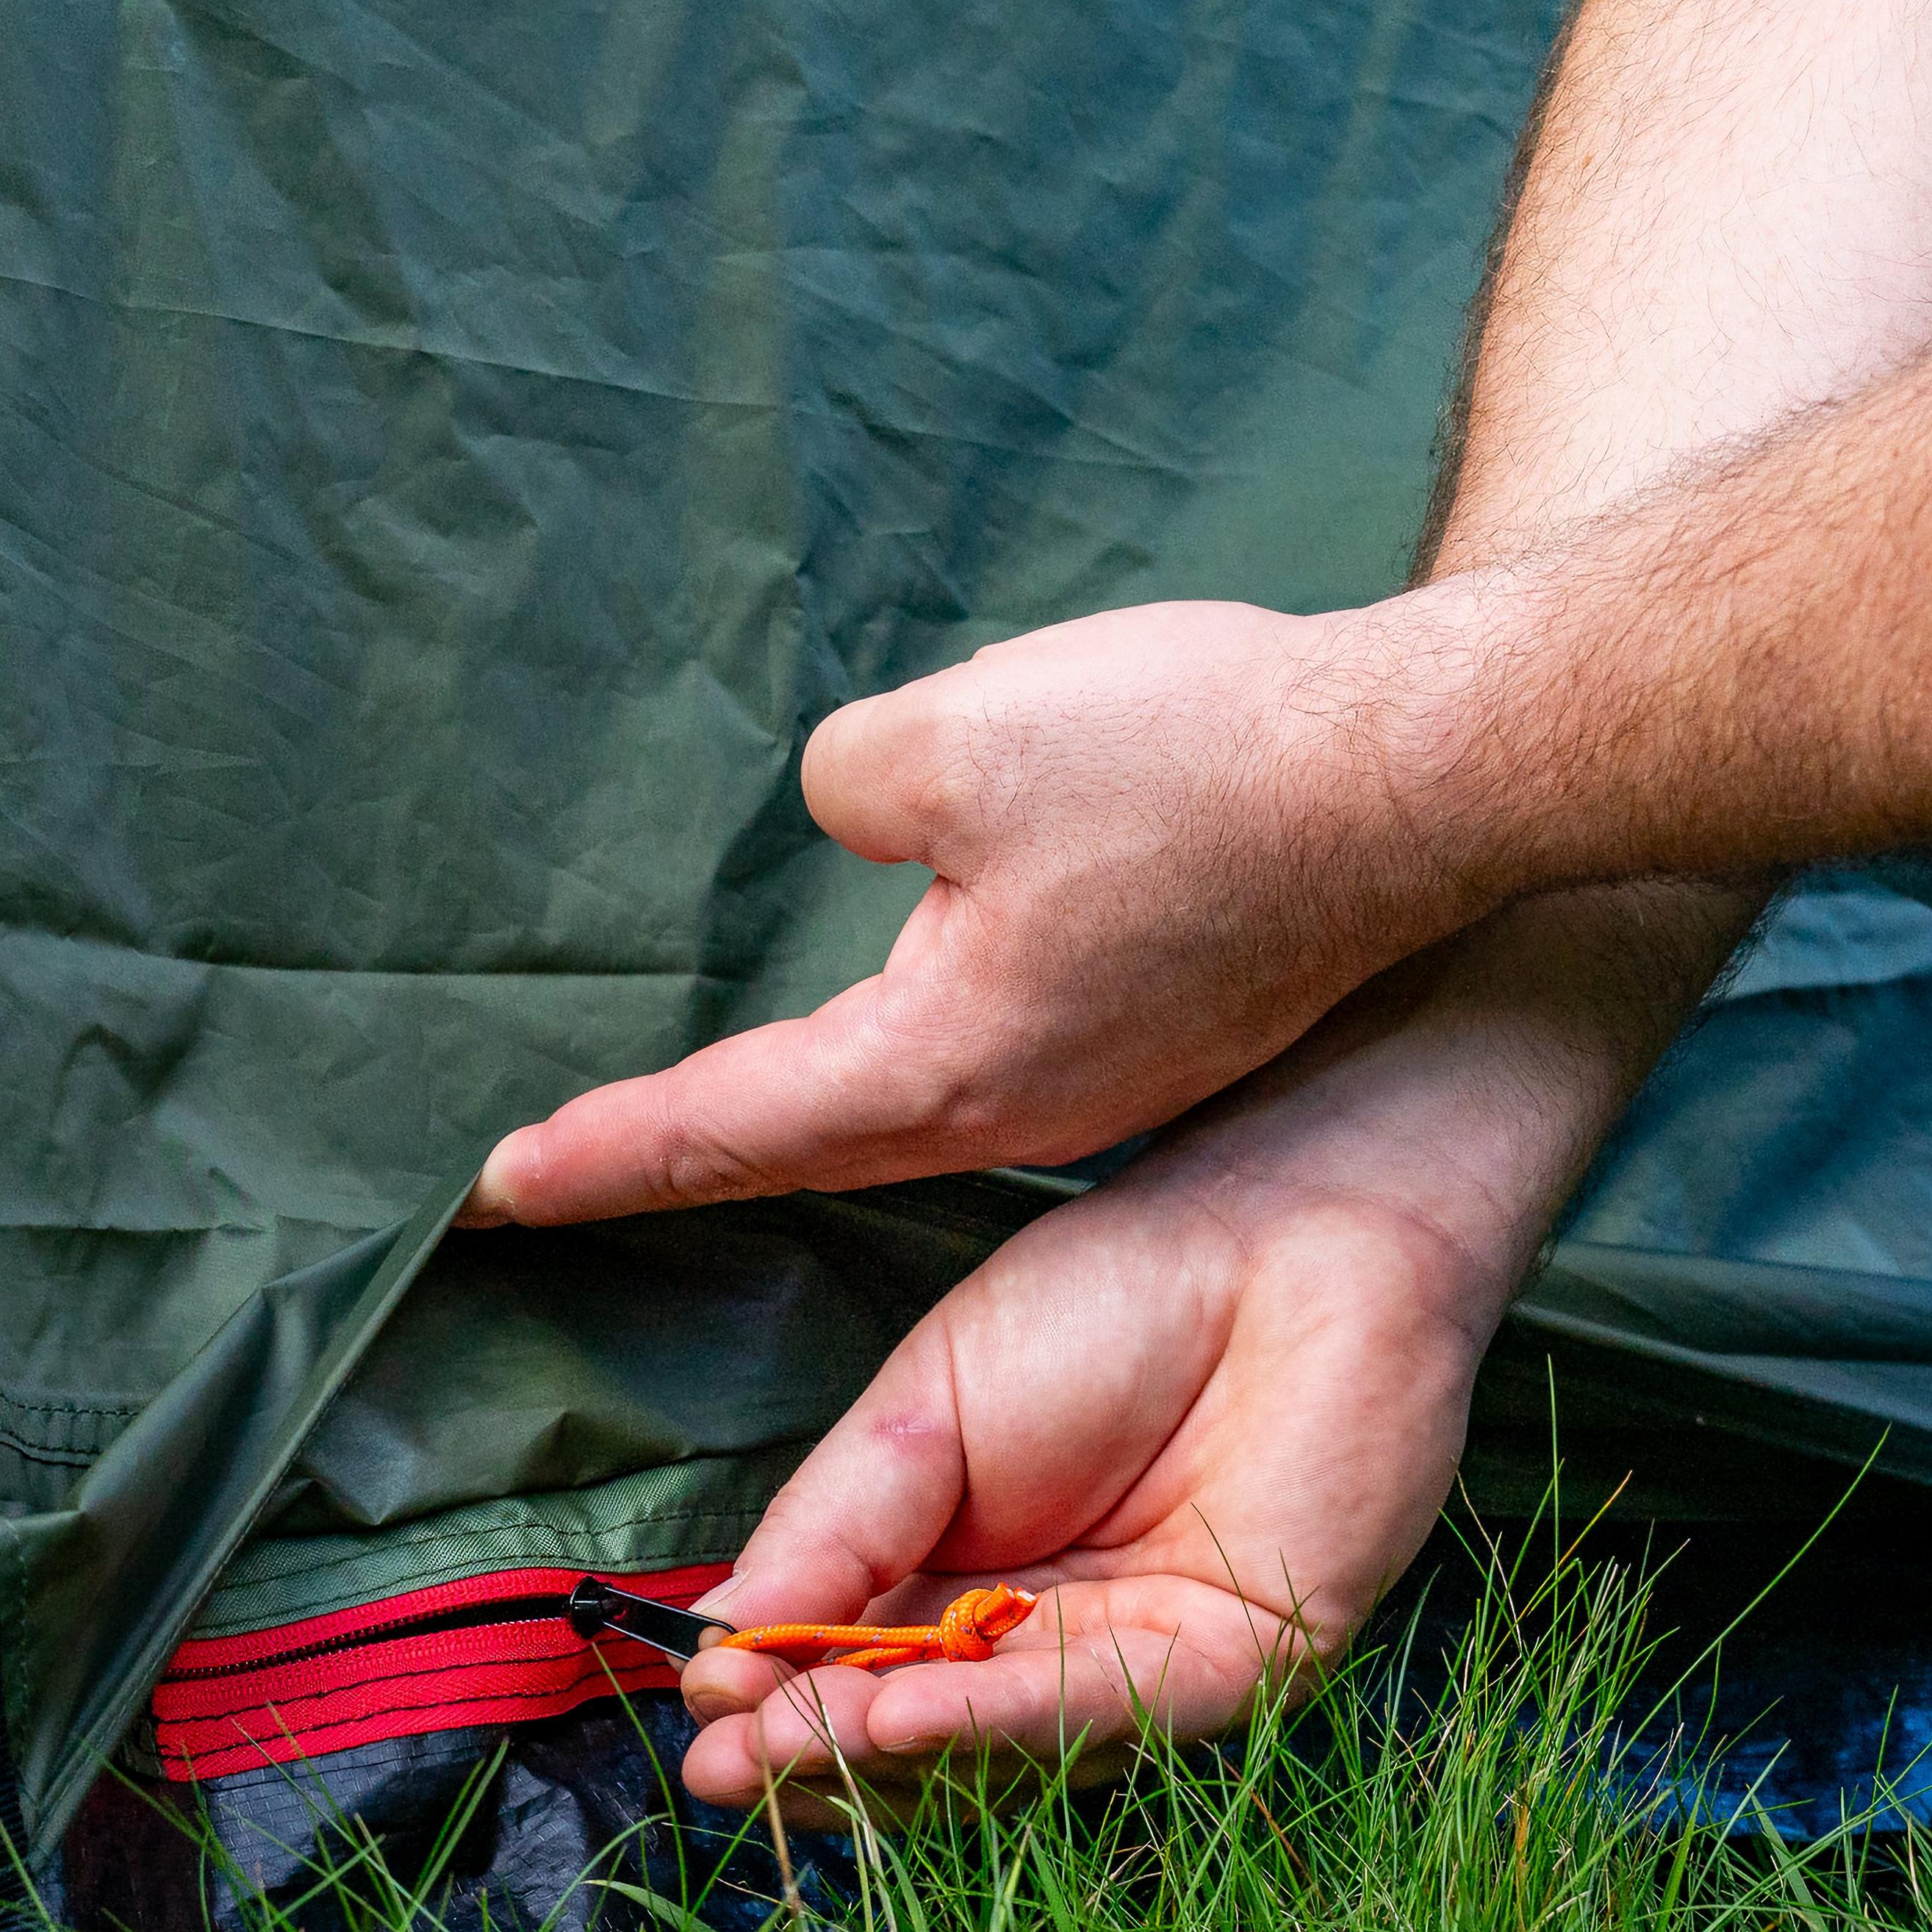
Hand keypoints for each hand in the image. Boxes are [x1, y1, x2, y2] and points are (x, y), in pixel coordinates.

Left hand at [470, 596, 1513, 1229]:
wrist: (1433, 776)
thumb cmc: (1198, 762)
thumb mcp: (958, 740)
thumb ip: (852, 787)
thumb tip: (862, 820)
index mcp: (944, 1067)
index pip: (729, 1124)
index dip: (608, 1155)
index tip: (498, 1192)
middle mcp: (1019, 1106)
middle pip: (814, 1133)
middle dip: (692, 1147)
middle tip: (577, 1166)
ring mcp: (1108, 1076)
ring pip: (918, 1082)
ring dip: (818, 1087)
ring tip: (725, 1095)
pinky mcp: (1172, 1020)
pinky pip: (1012, 1030)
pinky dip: (932, 1024)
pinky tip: (932, 976)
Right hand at [666, 886, 1744, 1816]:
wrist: (1294, 1230)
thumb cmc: (1116, 1297)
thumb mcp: (923, 1413)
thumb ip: (829, 1530)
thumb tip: (718, 1648)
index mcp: (962, 1591)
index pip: (849, 1683)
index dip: (772, 1707)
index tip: (697, 1709)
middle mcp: (1046, 1655)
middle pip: (909, 1748)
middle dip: (812, 1758)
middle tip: (722, 1765)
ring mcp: (1138, 1674)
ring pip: (992, 1757)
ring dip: (881, 1756)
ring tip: (783, 1745)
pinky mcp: (1234, 1676)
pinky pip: (1095, 1717)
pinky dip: (988, 1722)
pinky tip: (897, 1711)